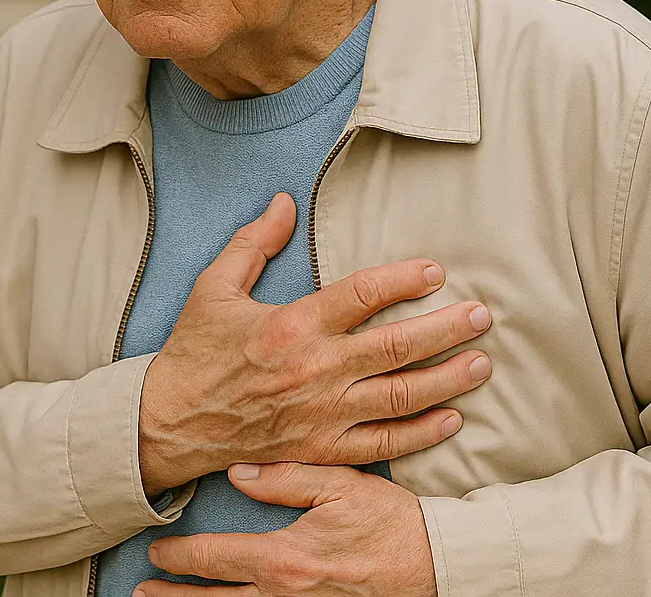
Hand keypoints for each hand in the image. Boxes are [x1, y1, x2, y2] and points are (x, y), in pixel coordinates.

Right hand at [139, 192, 491, 494]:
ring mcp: (322, 414)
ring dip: (446, 379)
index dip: (404, 280)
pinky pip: (383, 444)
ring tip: (482, 362)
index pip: (362, 294)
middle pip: (396, 346)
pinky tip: (451, 418)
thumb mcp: (214, 287)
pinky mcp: (322, 448)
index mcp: (292, 324)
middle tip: (482, 316)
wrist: (169, 423)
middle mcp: (314, 369)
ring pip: (400, 396)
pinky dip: (421, 433)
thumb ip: (254, 242)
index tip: (435, 271)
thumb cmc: (194, 352)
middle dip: (445, 329)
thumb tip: (285, 201)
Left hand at [140, 462, 436, 595]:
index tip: (156, 551)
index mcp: (285, 559)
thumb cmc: (392, 522)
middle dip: (174, 596)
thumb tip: (236, 473)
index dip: (179, 556)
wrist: (438, 564)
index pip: (215, 558)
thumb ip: (285, 478)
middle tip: (142, 589)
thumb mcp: (340, 485)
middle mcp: (285, 596)